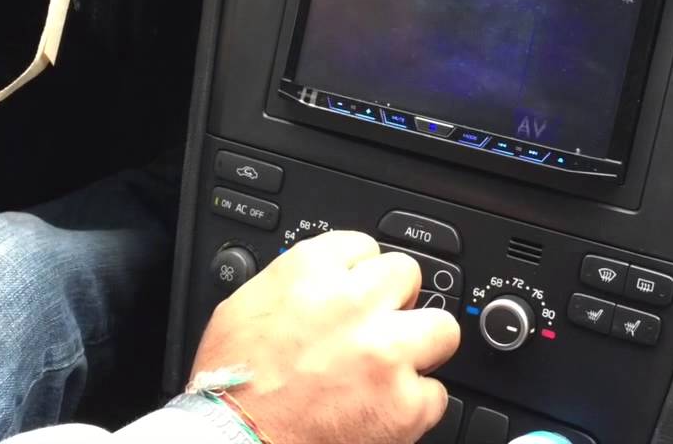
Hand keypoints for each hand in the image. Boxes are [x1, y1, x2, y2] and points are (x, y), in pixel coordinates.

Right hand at [191, 231, 460, 443]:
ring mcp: (386, 353)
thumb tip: (313, 283)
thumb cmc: (229, 383)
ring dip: (422, 345)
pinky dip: (413, 405)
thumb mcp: (244, 306)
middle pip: (408, 274)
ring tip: (396, 365)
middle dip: (397, 300)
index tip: (355, 291)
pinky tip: (383, 408)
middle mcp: (353, 303)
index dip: (359, 273)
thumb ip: (288, 283)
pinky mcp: (404, 404)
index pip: (363, 246)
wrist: (233, 439)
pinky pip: (434, 393)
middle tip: (379, 326)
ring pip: (442, 328)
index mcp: (309, 270)